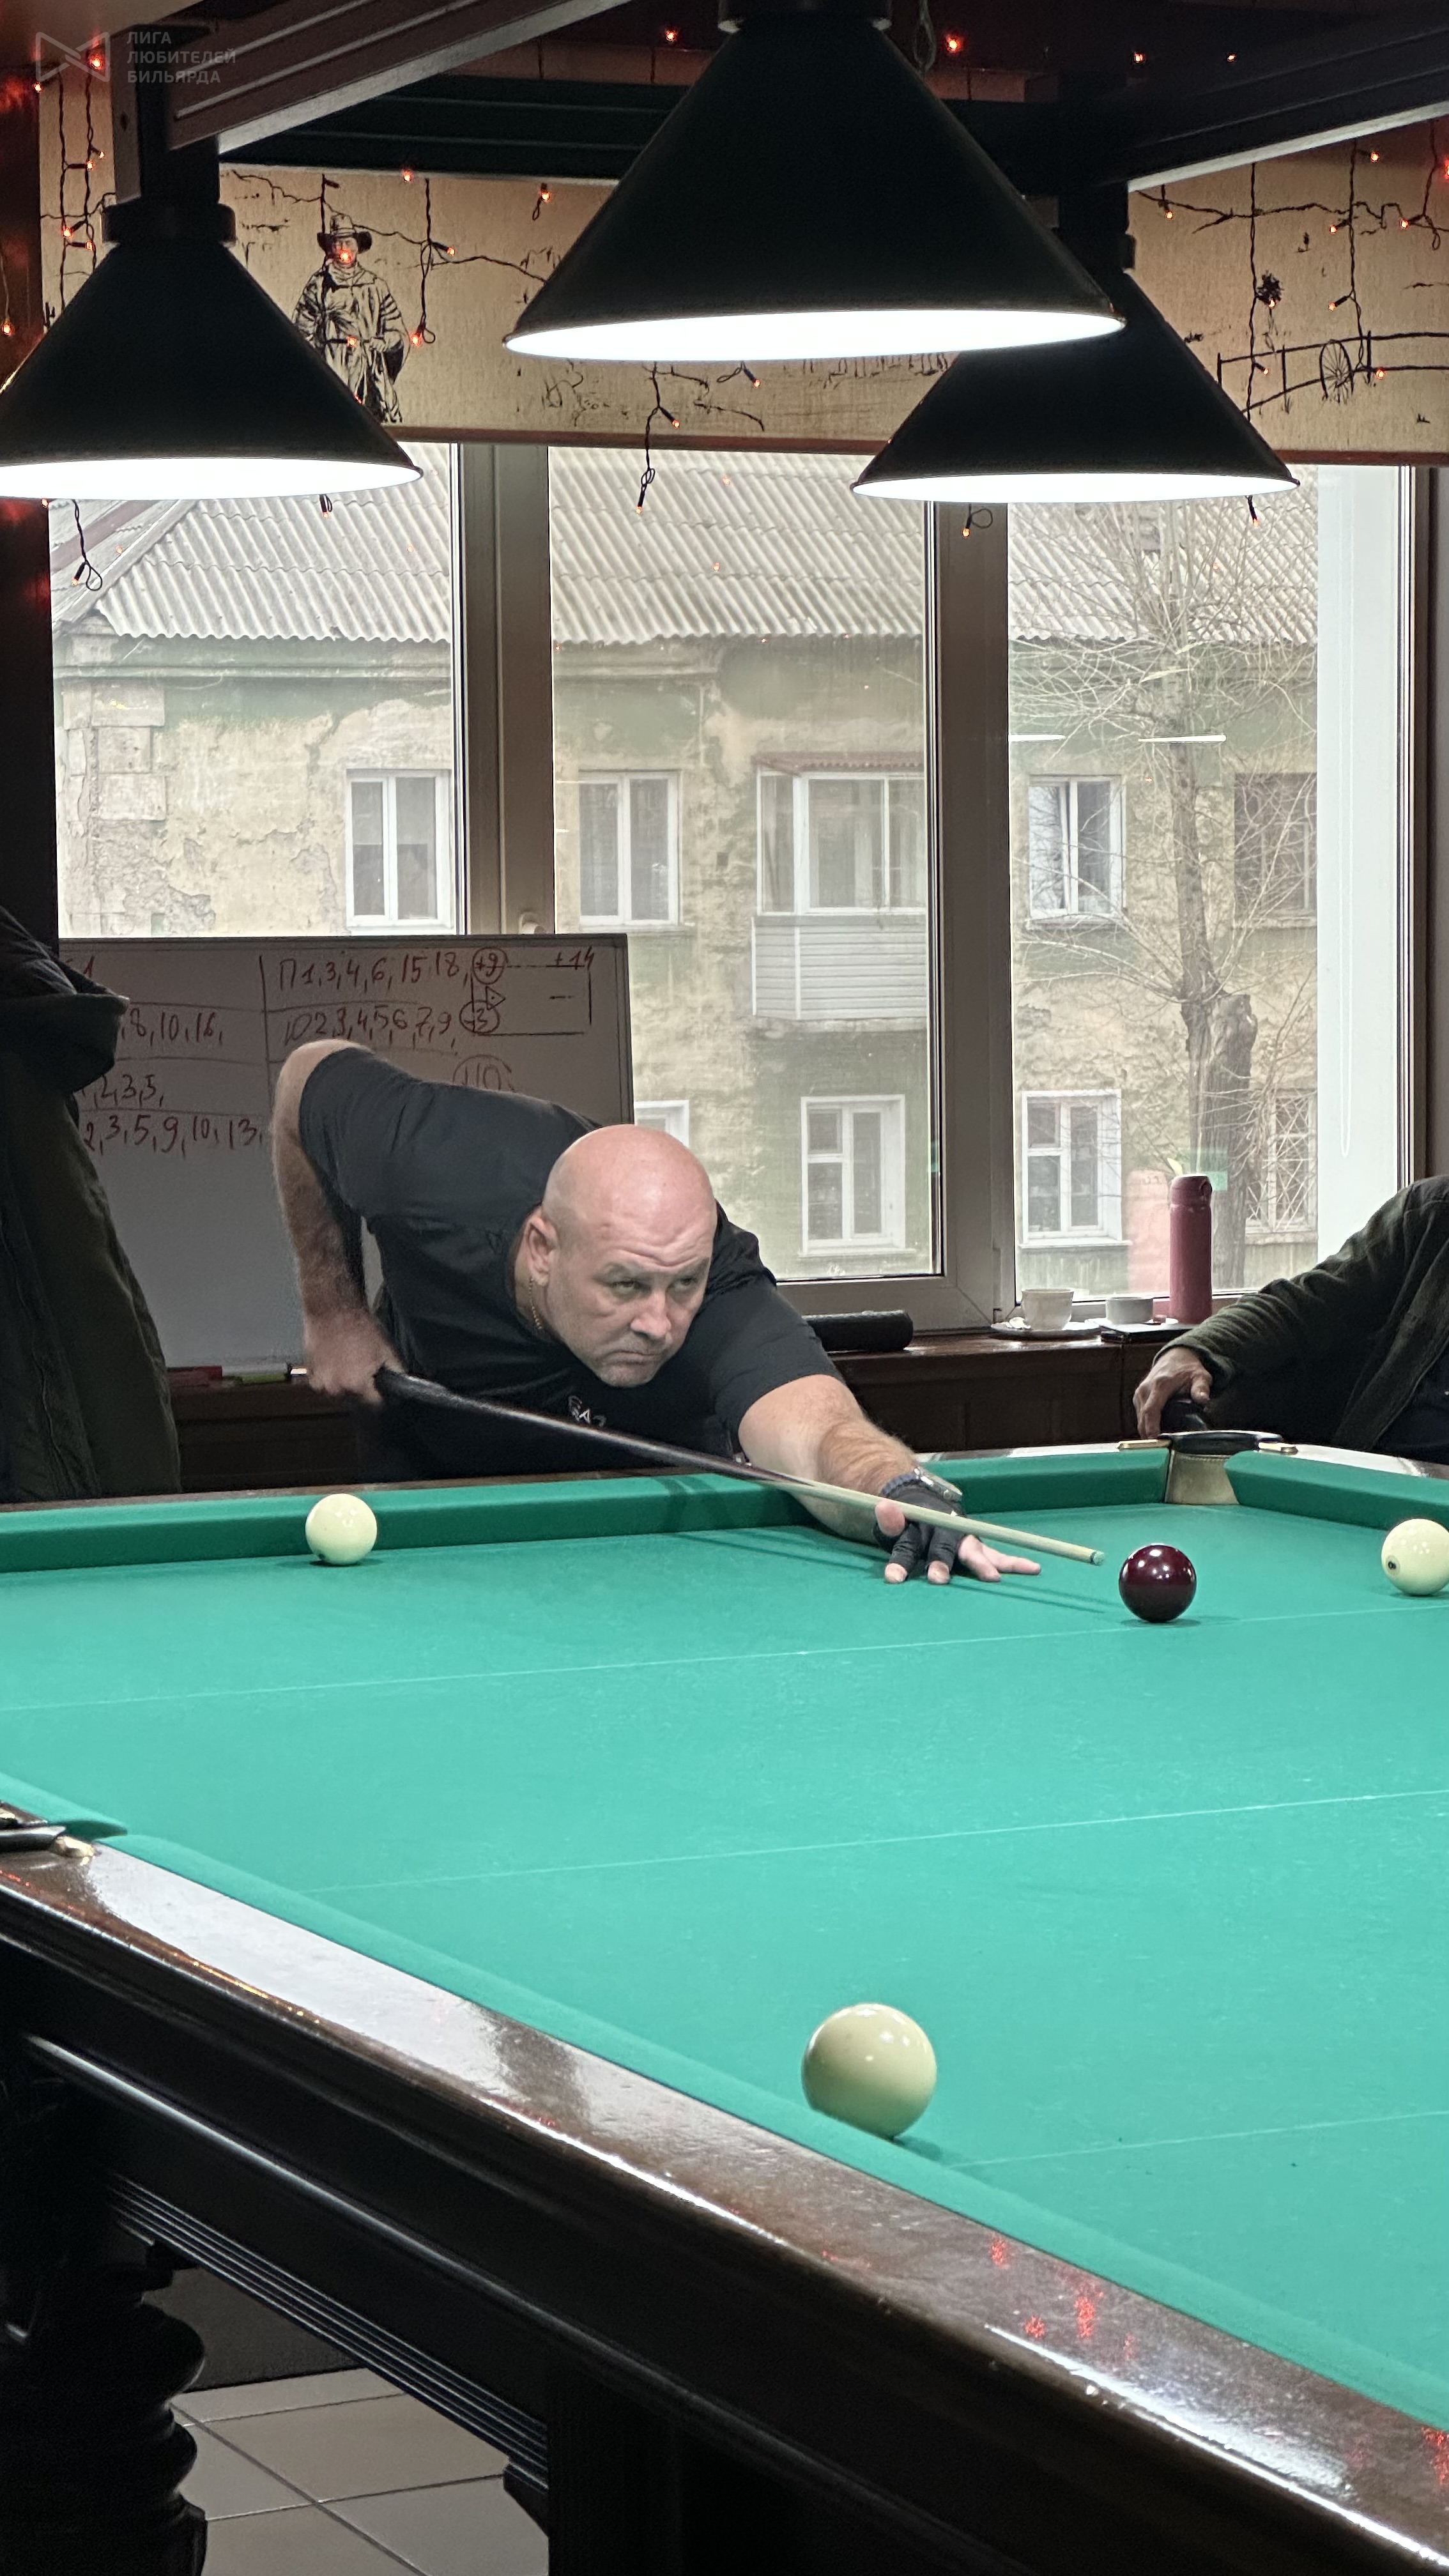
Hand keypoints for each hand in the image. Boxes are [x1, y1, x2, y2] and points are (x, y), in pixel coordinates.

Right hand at [303, 1310, 399, 1405]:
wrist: (332, 1309)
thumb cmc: (359, 1327)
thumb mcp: (387, 1350)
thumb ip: (397, 1373)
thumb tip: (403, 1387)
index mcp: (358, 1385)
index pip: (376, 1406)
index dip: (383, 1397)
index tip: (383, 1390)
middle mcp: (337, 1389)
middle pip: (357, 1402)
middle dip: (364, 1390)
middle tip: (366, 1371)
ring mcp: (321, 1383)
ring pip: (340, 1395)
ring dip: (347, 1386)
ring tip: (351, 1363)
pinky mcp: (311, 1375)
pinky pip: (325, 1385)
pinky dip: (332, 1378)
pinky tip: (337, 1361)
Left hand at [874, 1484, 1038, 1586]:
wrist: (928, 1503)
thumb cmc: (909, 1523)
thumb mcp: (893, 1523)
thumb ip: (890, 1520)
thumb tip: (883, 1505)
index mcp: (920, 1528)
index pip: (907, 1544)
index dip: (900, 1561)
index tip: (893, 1578)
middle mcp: (945, 1532)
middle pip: (943, 1548)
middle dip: (941, 1563)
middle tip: (939, 1579)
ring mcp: (963, 1539)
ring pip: (974, 1550)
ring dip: (983, 1564)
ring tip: (993, 1577)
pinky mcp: (977, 1547)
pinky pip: (997, 1555)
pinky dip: (1013, 1562)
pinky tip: (1033, 1567)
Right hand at [1134, 1345, 1211, 1435]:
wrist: (1175, 1356)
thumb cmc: (1188, 1368)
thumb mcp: (1200, 1376)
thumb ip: (1201, 1388)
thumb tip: (1203, 1399)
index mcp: (1159, 1384)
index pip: (1151, 1410)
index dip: (1151, 1427)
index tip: (1155, 1439)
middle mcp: (1145, 1389)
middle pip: (1142, 1418)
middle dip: (1148, 1435)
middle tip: (1160, 1449)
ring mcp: (1140, 1393)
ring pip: (1139, 1418)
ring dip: (1146, 1431)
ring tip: (1160, 1444)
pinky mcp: (1138, 1397)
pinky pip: (1139, 1415)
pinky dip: (1145, 1425)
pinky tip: (1155, 1434)